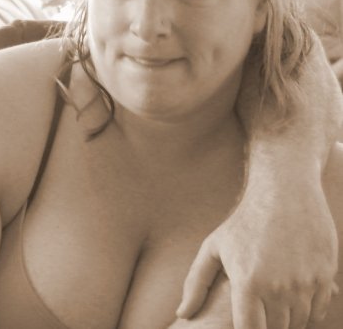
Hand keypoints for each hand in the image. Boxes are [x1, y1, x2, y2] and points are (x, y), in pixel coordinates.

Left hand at [177, 178, 337, 328]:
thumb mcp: (214, 247)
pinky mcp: (325, 276)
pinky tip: (291, 295)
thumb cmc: (243, 222)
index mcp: (248, 282)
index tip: (242, 321)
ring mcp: (305, 283)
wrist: (284, 192)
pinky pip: (317, 311)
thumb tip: (182, 314)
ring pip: (297, 322)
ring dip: (286, 318)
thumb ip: (196, 283)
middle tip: (256, 309)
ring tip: (271, 302)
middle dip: (265, 324)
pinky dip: (306, 310)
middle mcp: (278, 286)